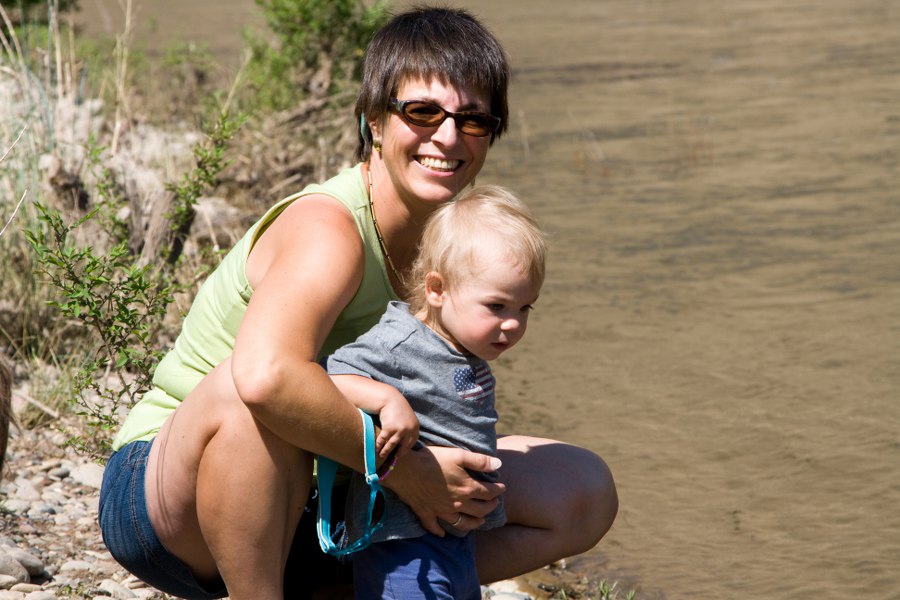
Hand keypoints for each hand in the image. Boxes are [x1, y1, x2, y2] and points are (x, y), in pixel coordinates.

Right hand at [376, 393, 418, 458]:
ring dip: (385, 452)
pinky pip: (383, 440)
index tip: (400, 454)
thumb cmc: (398, 409)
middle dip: (397, 454)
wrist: (390, 399)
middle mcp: (409, 430)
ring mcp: (399, 430)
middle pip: (403, 447)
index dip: (405, 450)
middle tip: (392, 459)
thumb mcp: (408, 418)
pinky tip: (376, 448)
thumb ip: (408, 428)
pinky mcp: (389, 429)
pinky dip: (378, 445)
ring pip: (392, 445)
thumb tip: (403, 443)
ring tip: (381, 455)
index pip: (411, 443)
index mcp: (415, 428)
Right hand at [383, 445, 504, 535]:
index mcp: (467, 489)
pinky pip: (435, 528)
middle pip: (480, 511)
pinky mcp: (427, 514)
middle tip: (495, 503)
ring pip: (462, 524)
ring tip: (480, 520)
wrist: (406, 469)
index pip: (489, 493)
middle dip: (490, 507)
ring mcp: (442, 512)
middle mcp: (457, 504)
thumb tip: (499, 464)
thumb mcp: (459, 455)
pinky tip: (443, 534)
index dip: (498, 490)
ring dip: (474, 523)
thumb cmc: (433, 460)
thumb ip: (480, 461)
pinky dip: (440, 532)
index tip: (503, 487)